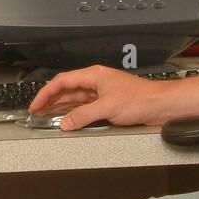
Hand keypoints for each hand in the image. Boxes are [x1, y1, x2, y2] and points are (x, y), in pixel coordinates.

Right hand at [27, 65, 169, 130]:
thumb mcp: (107, 108)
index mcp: (94, 76)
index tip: (36, 104)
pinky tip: (68, 120)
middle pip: (67, 90)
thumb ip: (83, 115)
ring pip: (75, 99)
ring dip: (61, 108)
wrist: (161, 105)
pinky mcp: (108, 104)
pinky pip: (85, 108)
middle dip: (51, 100)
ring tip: (47, 116)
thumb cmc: (140, 99)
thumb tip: (65, 123)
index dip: (46, 93)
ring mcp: (102, 94)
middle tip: (37, 112)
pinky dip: (75, 114)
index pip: (62, 81)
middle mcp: (96, 83)